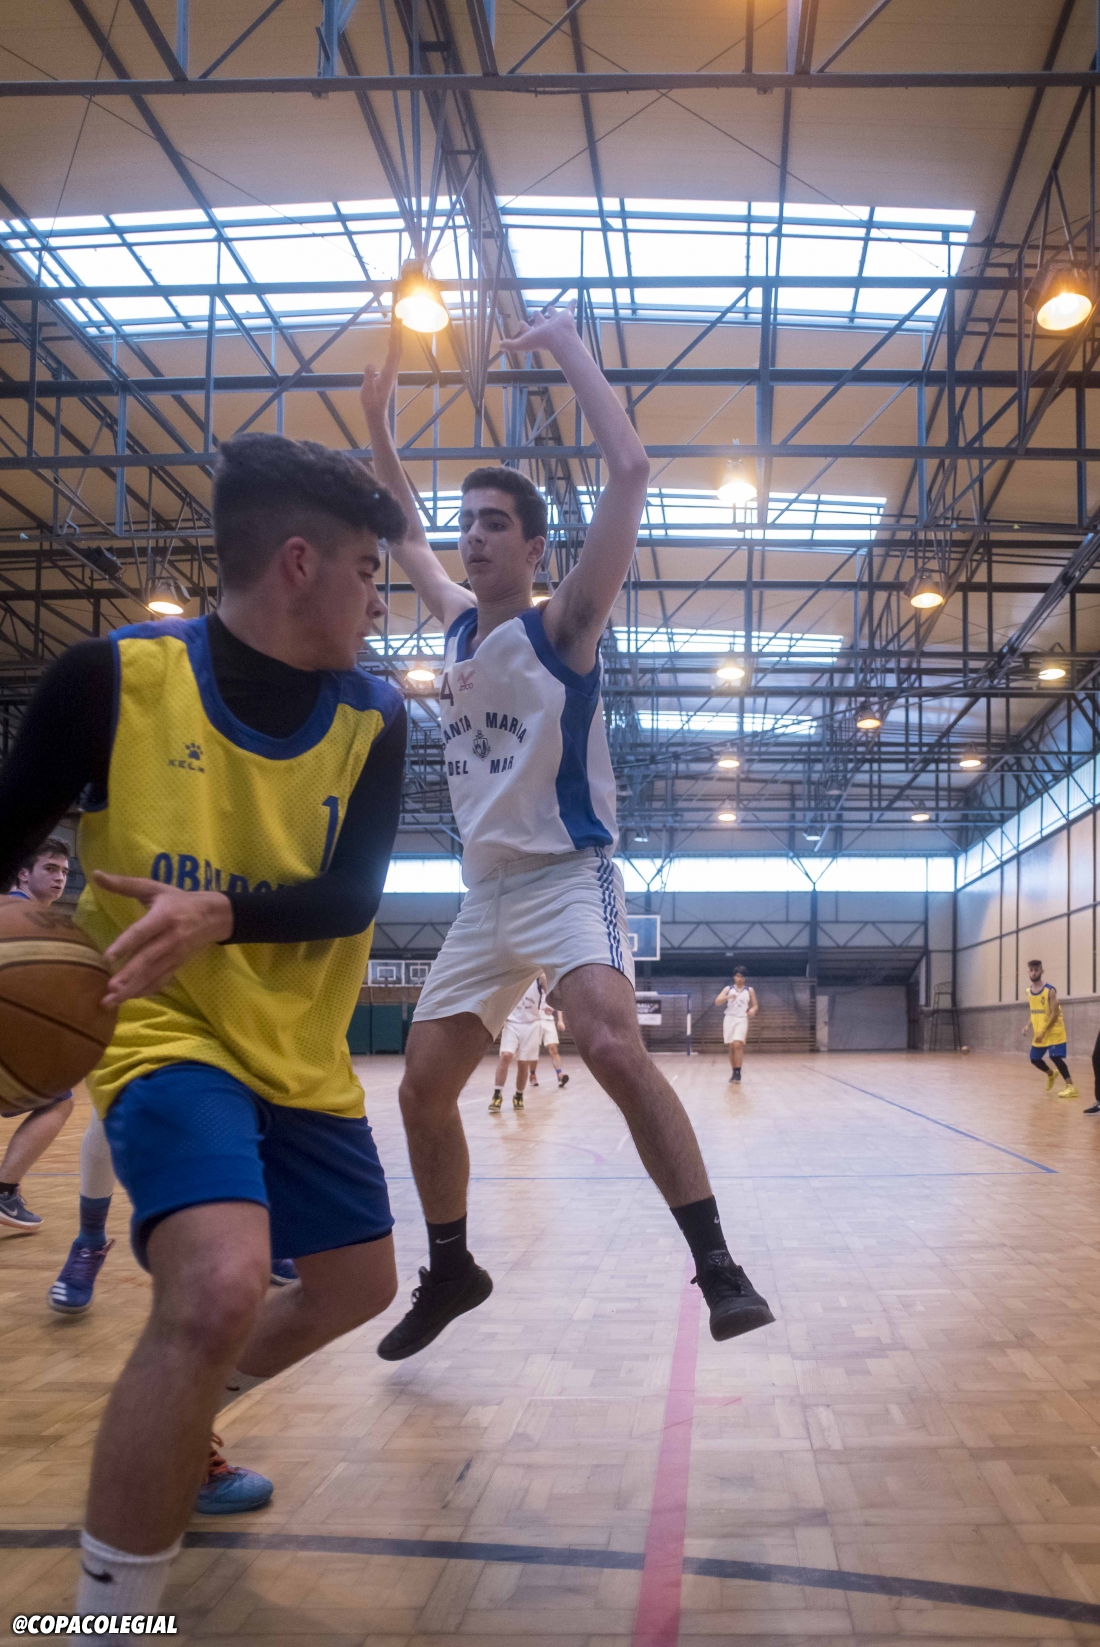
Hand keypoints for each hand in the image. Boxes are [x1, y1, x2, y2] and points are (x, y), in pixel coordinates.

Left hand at [95, 872, 233, 1006]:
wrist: (216, 915)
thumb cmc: (179, 900)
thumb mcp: (155, 888)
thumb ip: (125, 884)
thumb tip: (96, 875)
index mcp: (164, 916)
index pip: (142, 932)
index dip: (125, 944)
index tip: (107, 958)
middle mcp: (171, 938)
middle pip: (147, 959)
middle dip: (128, 975)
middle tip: (109, 989)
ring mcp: (176, 954)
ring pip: (153, 974)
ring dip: (132, 989)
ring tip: (111, 1001)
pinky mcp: (178, 965)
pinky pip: (161, 981)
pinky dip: (145, 991)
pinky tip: (129, 998)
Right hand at [360, 321, 402, 425]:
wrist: (377, 413)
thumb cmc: (371, 402)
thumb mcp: (367, 390)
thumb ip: (369, 377)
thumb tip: (370, 364)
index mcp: (388, 372)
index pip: (394, 351)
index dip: (395, 338)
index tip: (396, 325)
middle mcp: (392, 371)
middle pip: (398, 349)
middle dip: (398, 334)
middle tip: (399, 320)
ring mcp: (392, 372)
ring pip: (397, 352)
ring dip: (397, 339)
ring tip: (397, 327)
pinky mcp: (389, 374)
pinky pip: (393, 356)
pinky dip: (394, 346)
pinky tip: (392, 343)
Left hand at [503, 303, 579, 358]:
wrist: (560, 338)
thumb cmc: (541, 341)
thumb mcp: (523, 343)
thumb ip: (511, 345)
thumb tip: (500, 346)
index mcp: (536, 332)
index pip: (528, 328)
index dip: (523, 326)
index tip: (520, 323)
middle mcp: (546, 327)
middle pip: (540, 320)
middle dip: (538, 317)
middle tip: (535, 313)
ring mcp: (556, 321)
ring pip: (553, 314)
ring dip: (552, 311)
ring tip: (551, 307)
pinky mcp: (566, 316)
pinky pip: (570, 308)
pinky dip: (572, 304)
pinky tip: (574, 298)